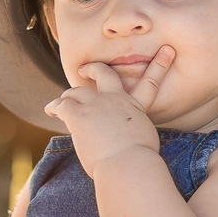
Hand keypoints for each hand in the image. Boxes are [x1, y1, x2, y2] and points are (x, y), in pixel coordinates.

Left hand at [44, 45, 174, 176]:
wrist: (129, 166)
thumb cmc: (139, 162)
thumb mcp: (145, 142)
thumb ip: (135, 132)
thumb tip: (128, 139)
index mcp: (135, 107)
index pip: (150, 82)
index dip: (160, 65)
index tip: (167, 50)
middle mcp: (116, 100)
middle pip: (104, 74)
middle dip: (93, 69)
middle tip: (85, 69)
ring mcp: (95, 105)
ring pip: (77, 91)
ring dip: (68, 96)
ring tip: (60, 102)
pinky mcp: (78, 115)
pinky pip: (62, 105)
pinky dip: (55, 105)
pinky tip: (51, 109)